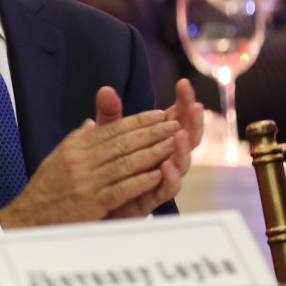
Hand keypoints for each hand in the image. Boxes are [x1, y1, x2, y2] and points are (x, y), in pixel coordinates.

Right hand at [0, 87, 180, 227]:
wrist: (28, 217)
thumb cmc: (46, 188)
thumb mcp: (58, 156)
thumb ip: (78, 139)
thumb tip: (92, 123)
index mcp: (75, 147)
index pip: (111, 130)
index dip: (137, 121)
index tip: (158, 114)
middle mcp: (80, 160)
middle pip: (122, 143)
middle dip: (151, 133)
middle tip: (174, 124)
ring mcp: (86, 181)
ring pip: (126, 163)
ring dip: (152, 153)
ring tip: (173, 144)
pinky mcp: (91, 203)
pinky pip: (122, 188)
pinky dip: (141, 181)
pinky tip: (159, 174)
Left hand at [98, 84, 194, 217]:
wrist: (91, 201)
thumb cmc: (104, 166)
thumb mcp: (105, 137)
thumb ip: (109, 116)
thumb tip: (105, 89)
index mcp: (155, 140)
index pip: (175, 118)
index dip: (182, 101)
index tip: (183, 83)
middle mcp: (163, 158)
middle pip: (186, 139)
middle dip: (192, 122)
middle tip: (195, 106)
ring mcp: (159, 178)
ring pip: (181, 164)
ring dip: (183, 149)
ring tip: (180, 135)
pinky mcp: (150, 199)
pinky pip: (165, 190)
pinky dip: (169, 179)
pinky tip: (167, 167)